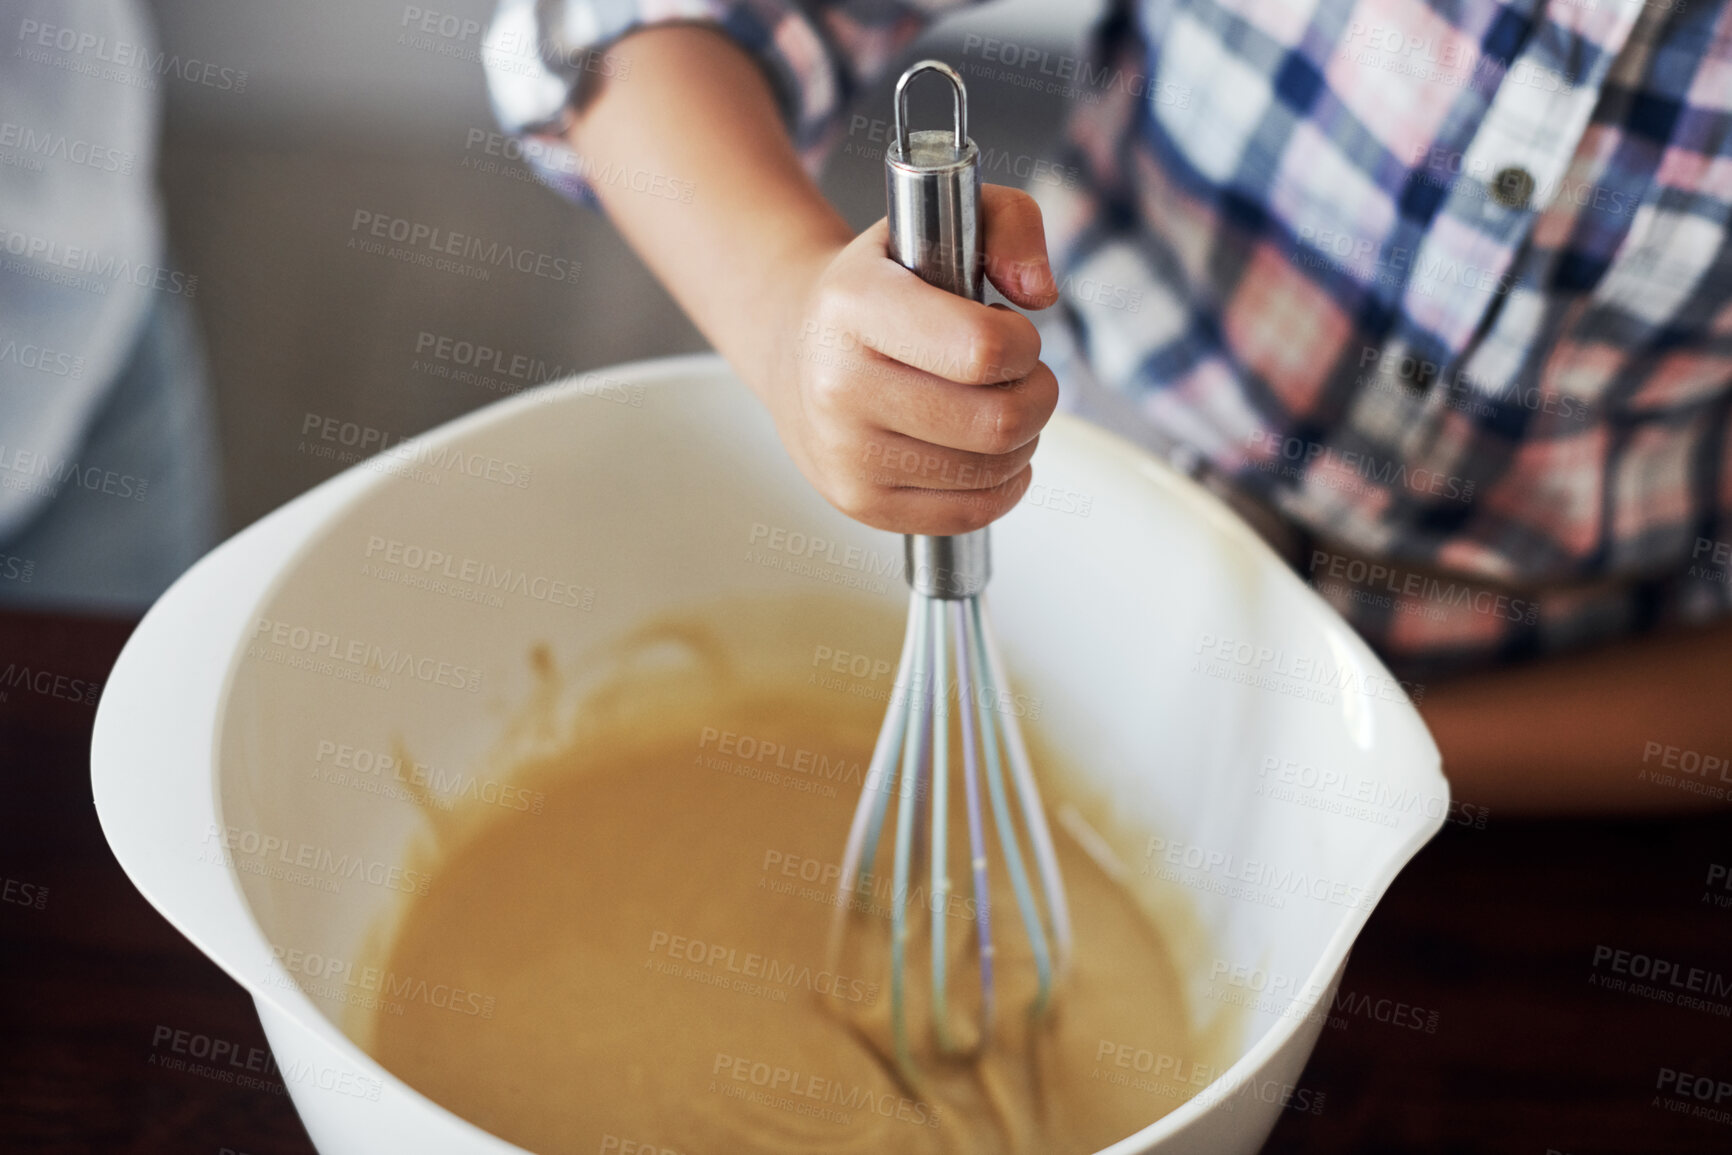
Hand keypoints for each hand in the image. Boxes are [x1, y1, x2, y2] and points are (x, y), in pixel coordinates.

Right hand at [758, 185, 1060, 535]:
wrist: (796, 347)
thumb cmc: (884, 286)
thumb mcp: (941, 219)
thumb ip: (1011, 224)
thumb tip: (1039, 293)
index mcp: (855, 305)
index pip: (983, 351)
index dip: (1023, 344)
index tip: (1011, 330)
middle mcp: (840, 385)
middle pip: (999, 421)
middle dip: (1036, 395)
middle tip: (1018, 375)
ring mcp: (846, 454)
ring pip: (993, 470)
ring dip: (1020, 438)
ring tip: (992, 404)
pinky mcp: (859, 502)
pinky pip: (972, 512)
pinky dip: (1002, 482)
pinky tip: (984, 450)